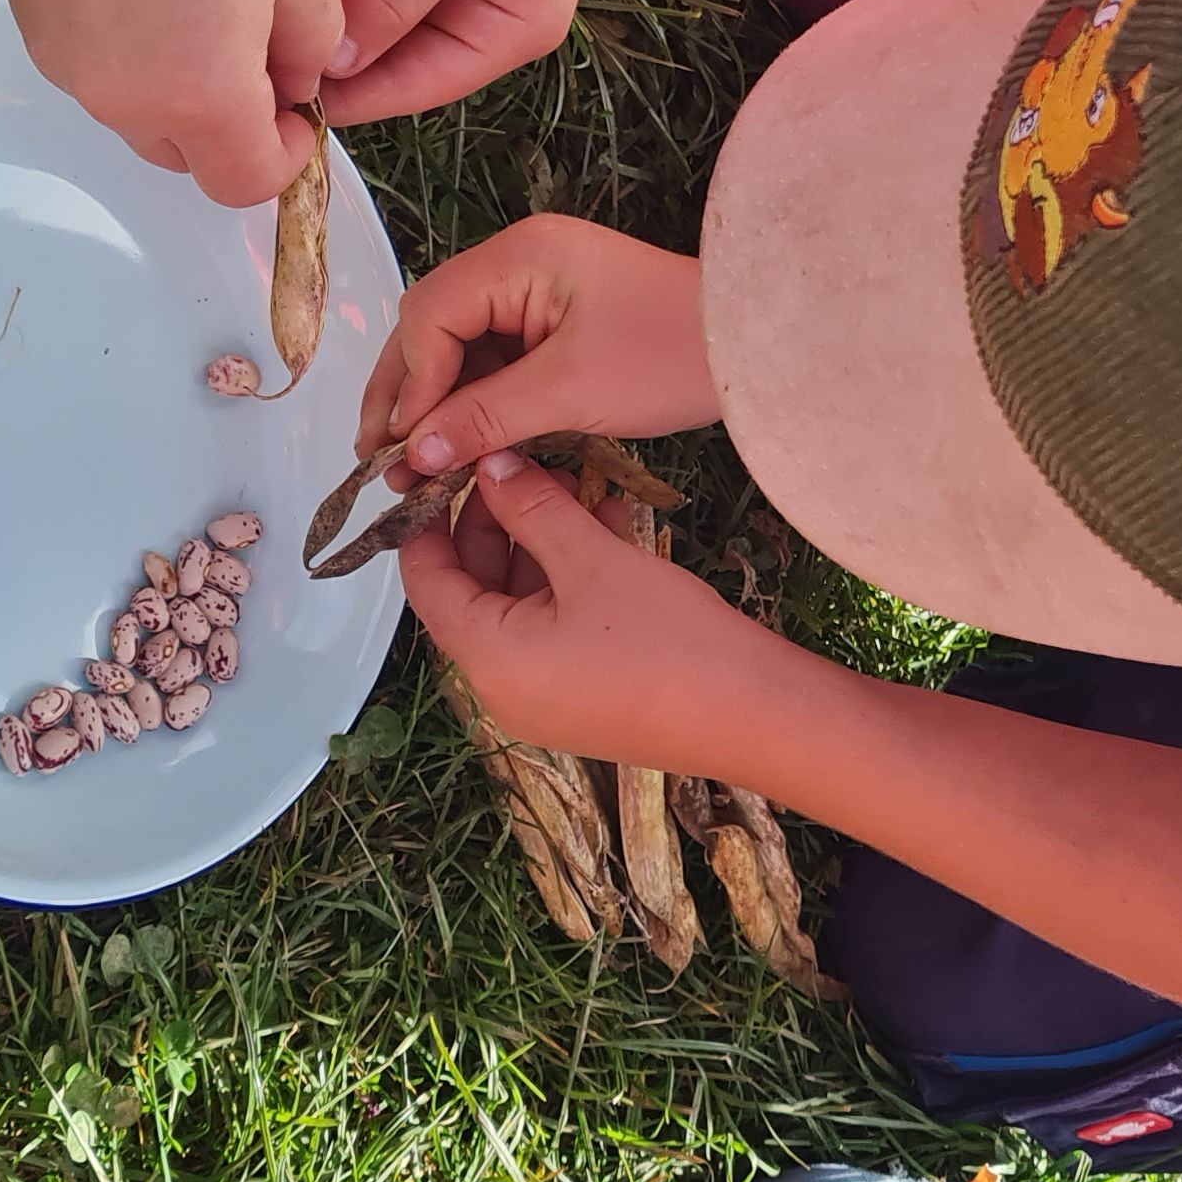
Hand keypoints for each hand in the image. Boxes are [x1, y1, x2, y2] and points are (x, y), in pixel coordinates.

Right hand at [7, 0, 338, 206]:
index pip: (246, 183)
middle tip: (250, 49)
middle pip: (185, 153)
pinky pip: (93, 67)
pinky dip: (125, 49)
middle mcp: (127, 103)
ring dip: (173, 85)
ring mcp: (71, 70)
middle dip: (226, 123)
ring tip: (194, 2)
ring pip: (135, 110)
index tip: (299, 111)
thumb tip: (298, 79)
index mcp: (202, 101)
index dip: (283, 157)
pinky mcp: (36, 30)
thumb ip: (312, 43)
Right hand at [356, 217, 720, 472]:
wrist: (756, 348)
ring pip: (458, 345)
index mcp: (519, 257)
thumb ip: (485, 418)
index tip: (401, 448)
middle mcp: (517, 260)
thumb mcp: (572, 393)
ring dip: (436, 404)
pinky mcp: (555, 318)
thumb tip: (412, 453)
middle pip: (432, 325)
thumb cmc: (671, 357)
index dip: (410, 384)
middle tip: (379, 461)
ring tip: (412, 466)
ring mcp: (536, 287)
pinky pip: (494, 356)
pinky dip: (474, 400)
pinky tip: (459, 445)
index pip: (430, 315)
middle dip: (406, 394)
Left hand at [403, 453, 800, 774]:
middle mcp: (502, 687)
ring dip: (539, 543)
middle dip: (492, 523)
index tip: (447, 468)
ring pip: (518, 603)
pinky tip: (605, 524)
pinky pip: (554, 625)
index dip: (427, 519)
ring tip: (571, 484)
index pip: (426, 580)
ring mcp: (544, 697)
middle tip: (518, 464)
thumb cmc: (668, 642)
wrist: (755, 717)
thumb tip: (490, 467)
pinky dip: (568, 577)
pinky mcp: (582, 697)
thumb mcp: (592, 561)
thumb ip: (534, 509)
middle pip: (471, 591)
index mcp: (487, 658)